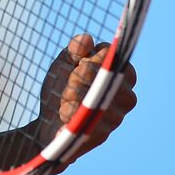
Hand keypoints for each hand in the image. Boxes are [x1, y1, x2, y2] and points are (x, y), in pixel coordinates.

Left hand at [38, 33, 136, 170]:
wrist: (47, 123)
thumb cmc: (60, 89)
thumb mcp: (64, 64)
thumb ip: (75, 50)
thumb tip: (86, 40)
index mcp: (122, 76)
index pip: (115, 58)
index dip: (94, 58)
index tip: (81, 62)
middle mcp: (127, 98)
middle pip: (106, 76)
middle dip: (81, 76)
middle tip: (70, 81)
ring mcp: (117, 118)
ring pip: (95, 96)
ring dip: (73, 94)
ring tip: (63, 98)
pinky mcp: (102, 134)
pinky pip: (85, 117)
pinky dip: (69, 112)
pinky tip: (62, 114)